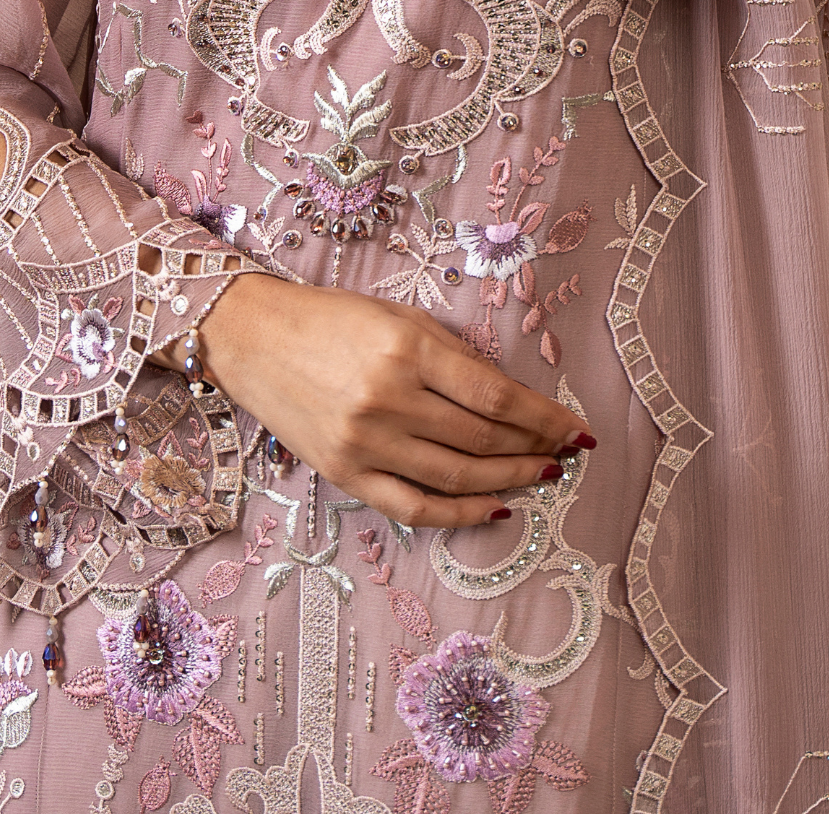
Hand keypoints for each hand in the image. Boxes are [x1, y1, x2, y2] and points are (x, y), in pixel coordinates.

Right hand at [192, 274, 591, 527]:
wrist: (253, 338)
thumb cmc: (332, 318)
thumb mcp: (400, 316)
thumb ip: (453, 356)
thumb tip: (514, 401)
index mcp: (407, 348)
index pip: (495, 396)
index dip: (544, 418)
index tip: (575, 428)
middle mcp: (388, 399)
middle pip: (482, 439)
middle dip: (534, 449)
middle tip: (563, 453)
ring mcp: (365, 443)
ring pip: (457, 475)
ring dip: (509, 479)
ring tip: (541, 476)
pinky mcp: (345, 475)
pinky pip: (414, 507)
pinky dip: (460, 513)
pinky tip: (495, 508)